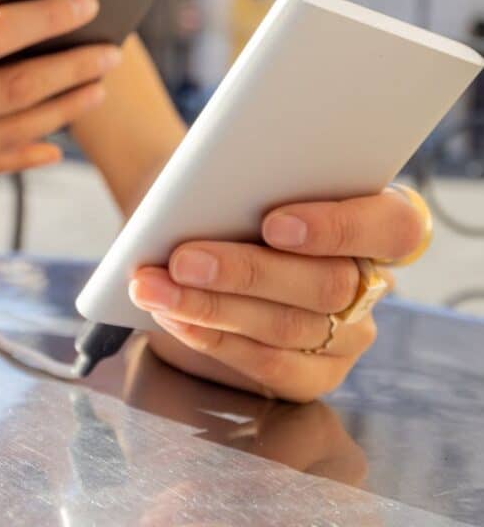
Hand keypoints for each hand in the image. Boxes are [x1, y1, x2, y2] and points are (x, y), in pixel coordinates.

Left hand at [129, 190, 422, 402]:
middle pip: (327, 284)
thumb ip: (252, 182)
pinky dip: (211, 337)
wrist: (196, 221)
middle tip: (183, 259)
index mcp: (379, 220)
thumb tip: (215, 195)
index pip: (395, 227)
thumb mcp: (244, 174)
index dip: (339, 227)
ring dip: (211, 306)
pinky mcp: (313, 375)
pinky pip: (268, 366)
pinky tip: (172, 316)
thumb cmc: (229, 189)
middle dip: (246, 271)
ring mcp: (347, 336)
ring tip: (156, 287)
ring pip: (288, 327)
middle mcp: (372, 283)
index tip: (273, 223)